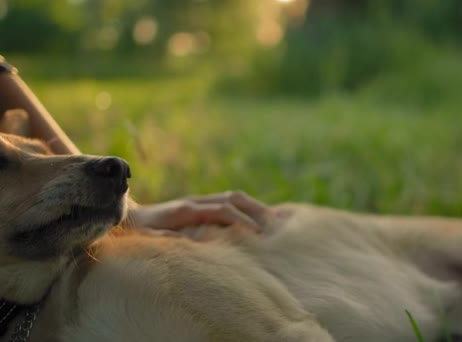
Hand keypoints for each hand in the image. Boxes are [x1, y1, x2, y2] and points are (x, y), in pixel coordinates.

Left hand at [128, 191, 269, 235]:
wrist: (128, 217)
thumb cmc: (140, 232)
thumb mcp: (152, 238)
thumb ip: (170, 239)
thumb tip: (190, 243)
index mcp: (188, 209)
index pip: (223, 210)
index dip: (242, 220)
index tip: (257, 233)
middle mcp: (196, 202)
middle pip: (233, 199)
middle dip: (254, 210)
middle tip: (273, 225)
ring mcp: (198, 202)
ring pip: (232, 199)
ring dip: (251, 208)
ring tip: (269, 221)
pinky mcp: (199, 207)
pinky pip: (225, 205)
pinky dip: (242, 210)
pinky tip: (251, 221)